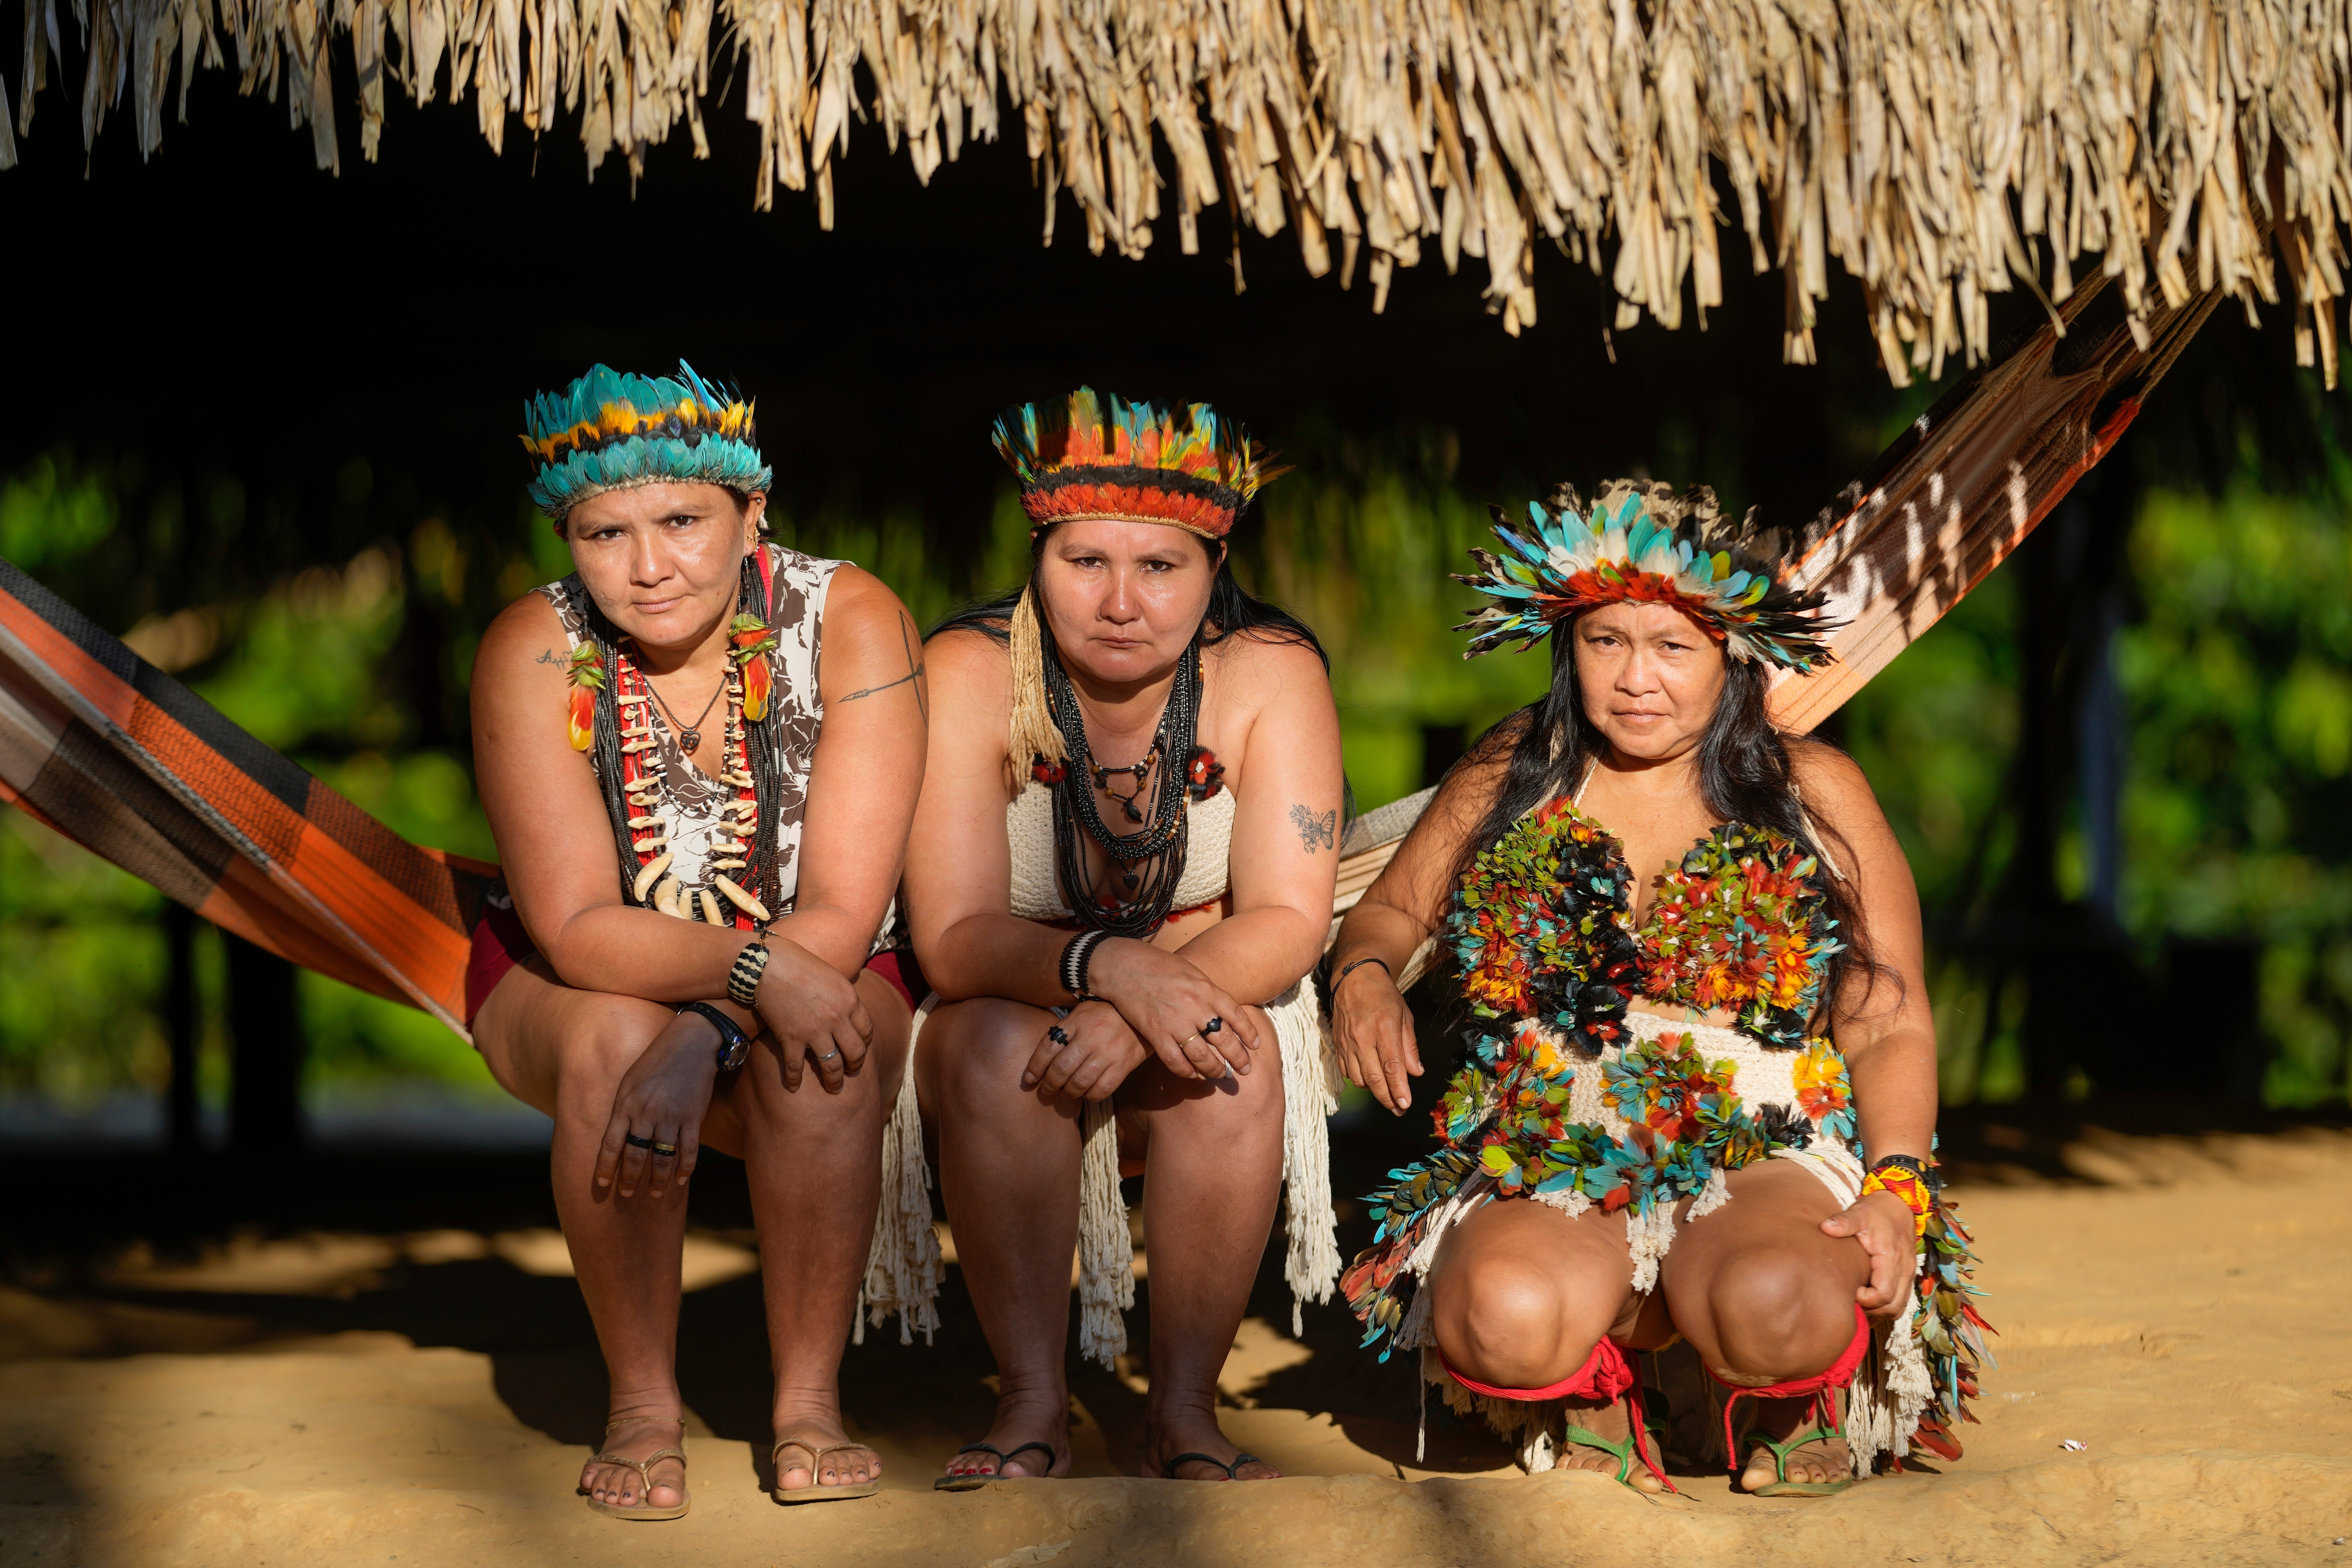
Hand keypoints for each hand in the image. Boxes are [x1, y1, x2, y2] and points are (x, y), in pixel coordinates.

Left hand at [594, 1009, 720, 1198]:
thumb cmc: (657, 1060)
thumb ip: (624, 1108)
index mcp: (627, 1104)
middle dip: (630, 1179)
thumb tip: (619, 1136)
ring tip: (653, 1193)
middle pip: (636, 1156)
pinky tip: (681, 1180)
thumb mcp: (631, 1080)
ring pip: (662, 1157)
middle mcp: (646, 1113)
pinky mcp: (692, 1117)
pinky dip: (685, 1168)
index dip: (606, 1167)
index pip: (611, 1144)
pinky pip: (688, 1150)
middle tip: (626, 1195)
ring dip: (657, 1180)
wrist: (691, 1042)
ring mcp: (671, 1116)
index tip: (602, 1185)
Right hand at [751, 936, 873, 1093]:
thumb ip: (843, 997)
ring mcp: (815, 1030)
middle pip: (855, 1052)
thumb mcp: (832, 976)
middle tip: (851, 1072)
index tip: (859, 1050)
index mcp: (850, 1000)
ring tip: (834, 1090)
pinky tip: (794, 1087)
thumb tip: (848, 1012)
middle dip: (855, 1066)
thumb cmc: (799, 964)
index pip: (867, 1030)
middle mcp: (837, 1018)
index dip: (864, 1043)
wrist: (768, 964)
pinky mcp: (792, 1038)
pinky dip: (794, 1080)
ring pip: (832, 1065)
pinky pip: (796, 1067)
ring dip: (834, 1081)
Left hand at [1021, 1000, 1148, 1100]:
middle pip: (1061, 1068)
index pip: (1048, 1047)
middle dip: (1049, 1084)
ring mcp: (1109, 1051)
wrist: (1144, 1015)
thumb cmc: (1108, 1014)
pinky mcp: (1124, 1065)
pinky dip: (1090, 1096)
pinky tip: (1087, 1093)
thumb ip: (1065, 1029)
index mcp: (1078, 1020)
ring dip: (1067, 1093)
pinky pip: (1101, 1090)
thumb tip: (1043, 1057)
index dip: (1035, 1067)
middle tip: (1047, 1089)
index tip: (1029, 1079)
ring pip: (1079, 1082)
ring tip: (1065, 1093)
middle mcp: (1092, 1035)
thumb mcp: (1083, 1012)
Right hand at [1085, 937, 1262, 1079]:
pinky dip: (1186, 1071)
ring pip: (1202, 1056)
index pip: (1237, 1015)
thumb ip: (1207, 992)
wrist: (1123, 966)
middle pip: (1224, 1039)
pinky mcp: (1155, 1033)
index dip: (1249, 1033)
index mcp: (1206, 988)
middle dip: (1238, 1058)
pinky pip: (1175, 1061)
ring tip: (1221, 1075)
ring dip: (1214, 1069)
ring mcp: (1175, 1022)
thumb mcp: (1190, 973)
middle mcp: (1195, 1006)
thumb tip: (1222, 1013)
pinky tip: (1192, 1075)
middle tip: (1245, 1070)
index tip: (1255, 1045)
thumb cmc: (1158, 966)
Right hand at [1330, 956, 1420, 1113]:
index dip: (1398, 1088)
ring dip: (1373, 1090)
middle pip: (1373, 1077)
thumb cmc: (1384, 996)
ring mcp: (1347, 1041)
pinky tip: (1369, 1079)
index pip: (1391, 1065)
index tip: (1405, 1104)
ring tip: (1386, 1094)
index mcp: (1384, 1027)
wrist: (1354, 978)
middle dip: (1387, 1097)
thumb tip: (1415, 1073)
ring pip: (1358, 1077)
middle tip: (1398, 1109)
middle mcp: (1363, 1036)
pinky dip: (1358, 1079)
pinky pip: (1346, 1070)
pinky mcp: (1337, 1043)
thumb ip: (1410, 1046)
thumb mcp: (1404, 1016)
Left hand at [1821, 1189, 1918, 1318]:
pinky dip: (1885, 1305)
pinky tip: (1869, 1300)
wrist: (1898, 1205)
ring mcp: (1907, 1274)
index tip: (1850, 1290)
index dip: (1866, 1300)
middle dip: (1871, 1310)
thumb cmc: (1876, 1211)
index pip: (1883, 1294)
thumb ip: (1843, 1222)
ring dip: (1879, 1311)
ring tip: (1859, 1303)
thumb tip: (1825, 1227)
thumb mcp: (1859, 1213)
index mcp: (1891, 1258)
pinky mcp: (1906, 1275)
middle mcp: (1904, 1270)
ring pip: (1898, 1307)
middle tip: (1851, 1301)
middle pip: (1892, 1307)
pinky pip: (1900, 1300)